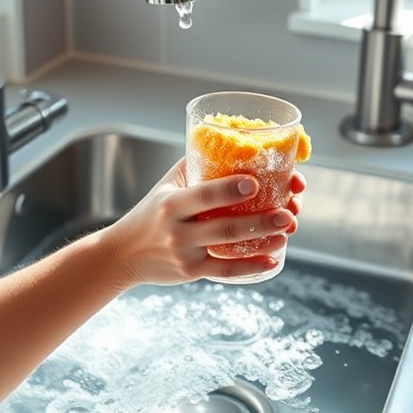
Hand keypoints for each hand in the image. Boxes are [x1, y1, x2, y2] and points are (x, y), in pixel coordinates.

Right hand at [101, 158, 305, 287]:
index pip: (203, 194)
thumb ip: (196, 164)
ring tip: (288, 229)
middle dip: (261, 219)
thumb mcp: (167, 184)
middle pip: (225, 225)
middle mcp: (177, 230)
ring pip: (229, 249)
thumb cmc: (152, 211)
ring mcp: (185, 253)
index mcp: (171, 203)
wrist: (124, 253)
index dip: (229, 189)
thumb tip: (233, 140)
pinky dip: (251, 267)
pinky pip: (225, 271)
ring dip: (263, 239)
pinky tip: (272, 260)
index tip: (255, 183)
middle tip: (288, 210)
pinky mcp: (191, 272)